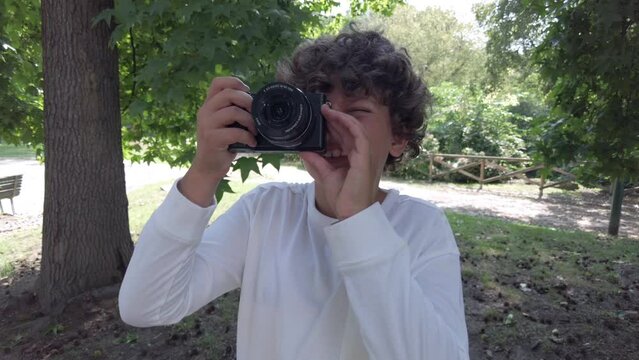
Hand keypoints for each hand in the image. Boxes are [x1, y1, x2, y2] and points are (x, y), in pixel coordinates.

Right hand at [180, 77, 256, 205]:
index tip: (247, 91)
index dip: (235, 82)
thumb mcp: (225, 123)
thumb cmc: (222, 144)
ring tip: (254, 131)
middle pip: (229, 94)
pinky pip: (235, 132)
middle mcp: (205, 111)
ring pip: (233, 112)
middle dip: (248, 101)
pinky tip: (252, 142)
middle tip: (256, 113)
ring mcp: (206, 125)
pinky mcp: (212, 138)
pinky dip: (248, 137)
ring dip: (250, 121)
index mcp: (208, 105)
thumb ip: (234, 111)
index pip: (218, 82)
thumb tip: (258, 103)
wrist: (208, 167)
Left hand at [300, 105, 377, 219]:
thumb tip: (303, 149)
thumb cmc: (342, 197)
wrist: (351, 212)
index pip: (344, 137)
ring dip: (341, 118)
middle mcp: (359, 154)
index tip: (321, 118)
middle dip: (335, 119)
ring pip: (354, 129)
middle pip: (348, 131)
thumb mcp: (324, 174)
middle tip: (321, 109)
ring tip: (327, 110)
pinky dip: (348, 123)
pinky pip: (359, 135)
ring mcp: (363, 155)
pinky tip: (337, 117)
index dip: (334, 125)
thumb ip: (315, 160)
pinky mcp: (364, 157)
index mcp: (352, 158)